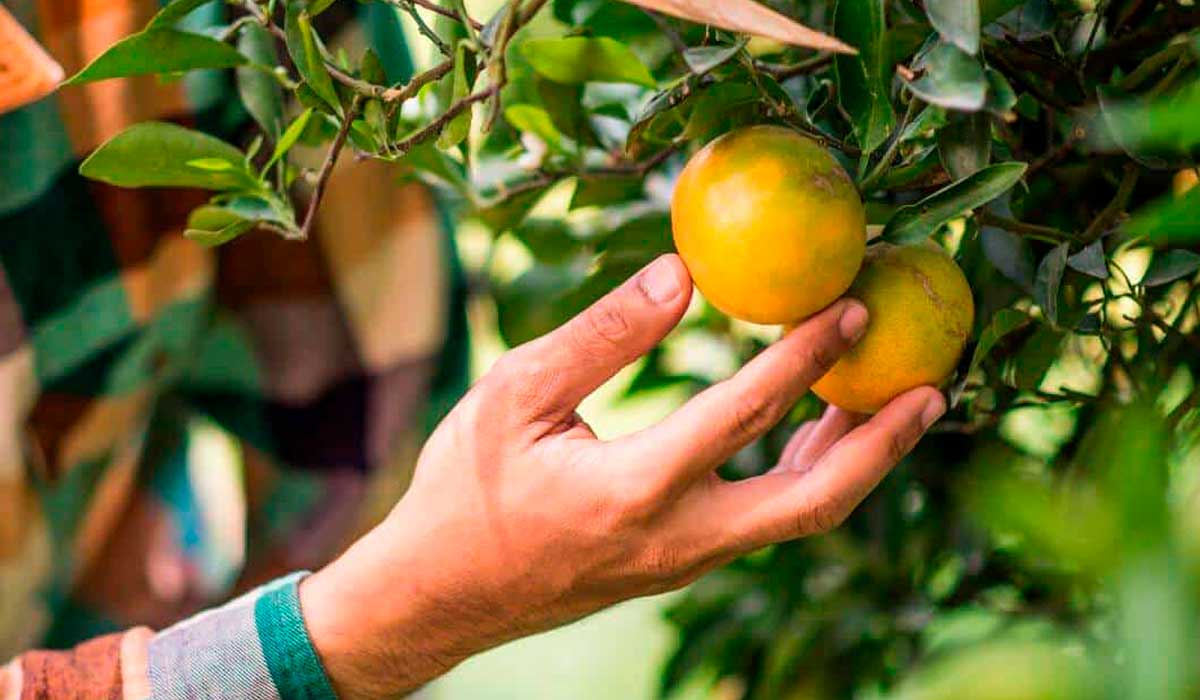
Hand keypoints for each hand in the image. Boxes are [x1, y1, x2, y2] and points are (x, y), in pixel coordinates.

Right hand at [299, 254, 944, 698]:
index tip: (853, 303)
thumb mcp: (516, 394)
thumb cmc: (465, 488)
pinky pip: (765, 521)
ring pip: (797, 518)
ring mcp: (684, 560)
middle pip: (813, 502)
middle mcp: (677, 538)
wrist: (440, 594)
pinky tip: (816, 433)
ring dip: (854, 462)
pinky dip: (806, 476)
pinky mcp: (678, 564)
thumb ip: (604, 334)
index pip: (743, 413)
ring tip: (895, 401)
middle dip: (882, 445)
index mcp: (633, 489)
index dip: (805, 356)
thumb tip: (684, 273)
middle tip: (933, 387)